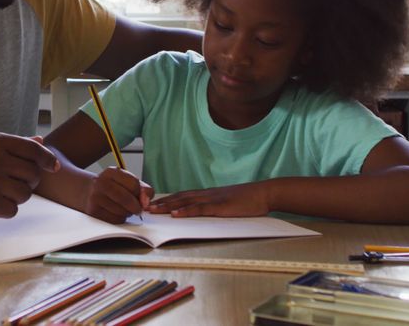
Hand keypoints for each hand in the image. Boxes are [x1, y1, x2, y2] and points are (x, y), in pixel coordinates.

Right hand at [0, 133, 58, 219]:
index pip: (33, 150)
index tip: (52, 166)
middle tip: (14, 184)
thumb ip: (11, 145)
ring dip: (16, 197)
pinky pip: (12, 210)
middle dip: (28, 182)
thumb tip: (40, 142)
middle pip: (32, 174)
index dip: (47, 159)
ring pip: (24, 194)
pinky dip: (5, 210)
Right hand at [83, 167, 152, 223]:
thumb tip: (146, 202)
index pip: (134, 184)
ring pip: (121, 211)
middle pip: (126, 198)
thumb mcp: (126, 181)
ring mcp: (95, 197)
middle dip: (136, 206)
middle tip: (137, 209)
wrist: (86, 192)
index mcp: (111, 172)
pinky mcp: (93, 211)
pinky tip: (116, 213)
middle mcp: (101, 182)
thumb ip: (142, 189)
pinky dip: (120, 219)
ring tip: (124, 209)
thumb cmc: (111, 187)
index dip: (141, 194)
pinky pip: (114, 220)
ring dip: (127, 213)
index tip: (141, 198)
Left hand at [147, 182, 270, 217]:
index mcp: (207, 194)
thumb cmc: (247, 200)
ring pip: (185, 202)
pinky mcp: (220, 206)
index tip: (153, 203)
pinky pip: (200, 209)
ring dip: (168, 206)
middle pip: (179, 197)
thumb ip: (213, 207)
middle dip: (161, 203)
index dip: (167, 199)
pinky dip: (186, 211)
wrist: (263, 193)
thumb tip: (202, 213)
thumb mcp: (226, 203)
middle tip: (145, 207)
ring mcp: (212, 200)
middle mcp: (206, 194)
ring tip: (153, 210)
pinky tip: (176, 214)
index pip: (182, 195)